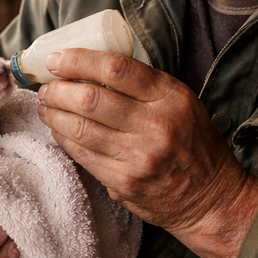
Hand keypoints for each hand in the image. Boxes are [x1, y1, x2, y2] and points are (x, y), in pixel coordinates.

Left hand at [37, 48, 257, 257]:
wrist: (211, 199)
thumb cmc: (194, 144)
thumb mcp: (182, 102)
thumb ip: (144, 85)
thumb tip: (92, 67)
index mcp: (171, 97)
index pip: (116, 69)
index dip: (79, 60)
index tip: (58, 59)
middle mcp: (155, 125)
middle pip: (91, 98)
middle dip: (58, 89)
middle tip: (46, 85)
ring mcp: (138, 156)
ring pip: (80, 127)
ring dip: (54, 113)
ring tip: (46, 105)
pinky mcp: (124, 182)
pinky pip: (82, 155)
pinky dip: (63, 138)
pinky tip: (57, 129)